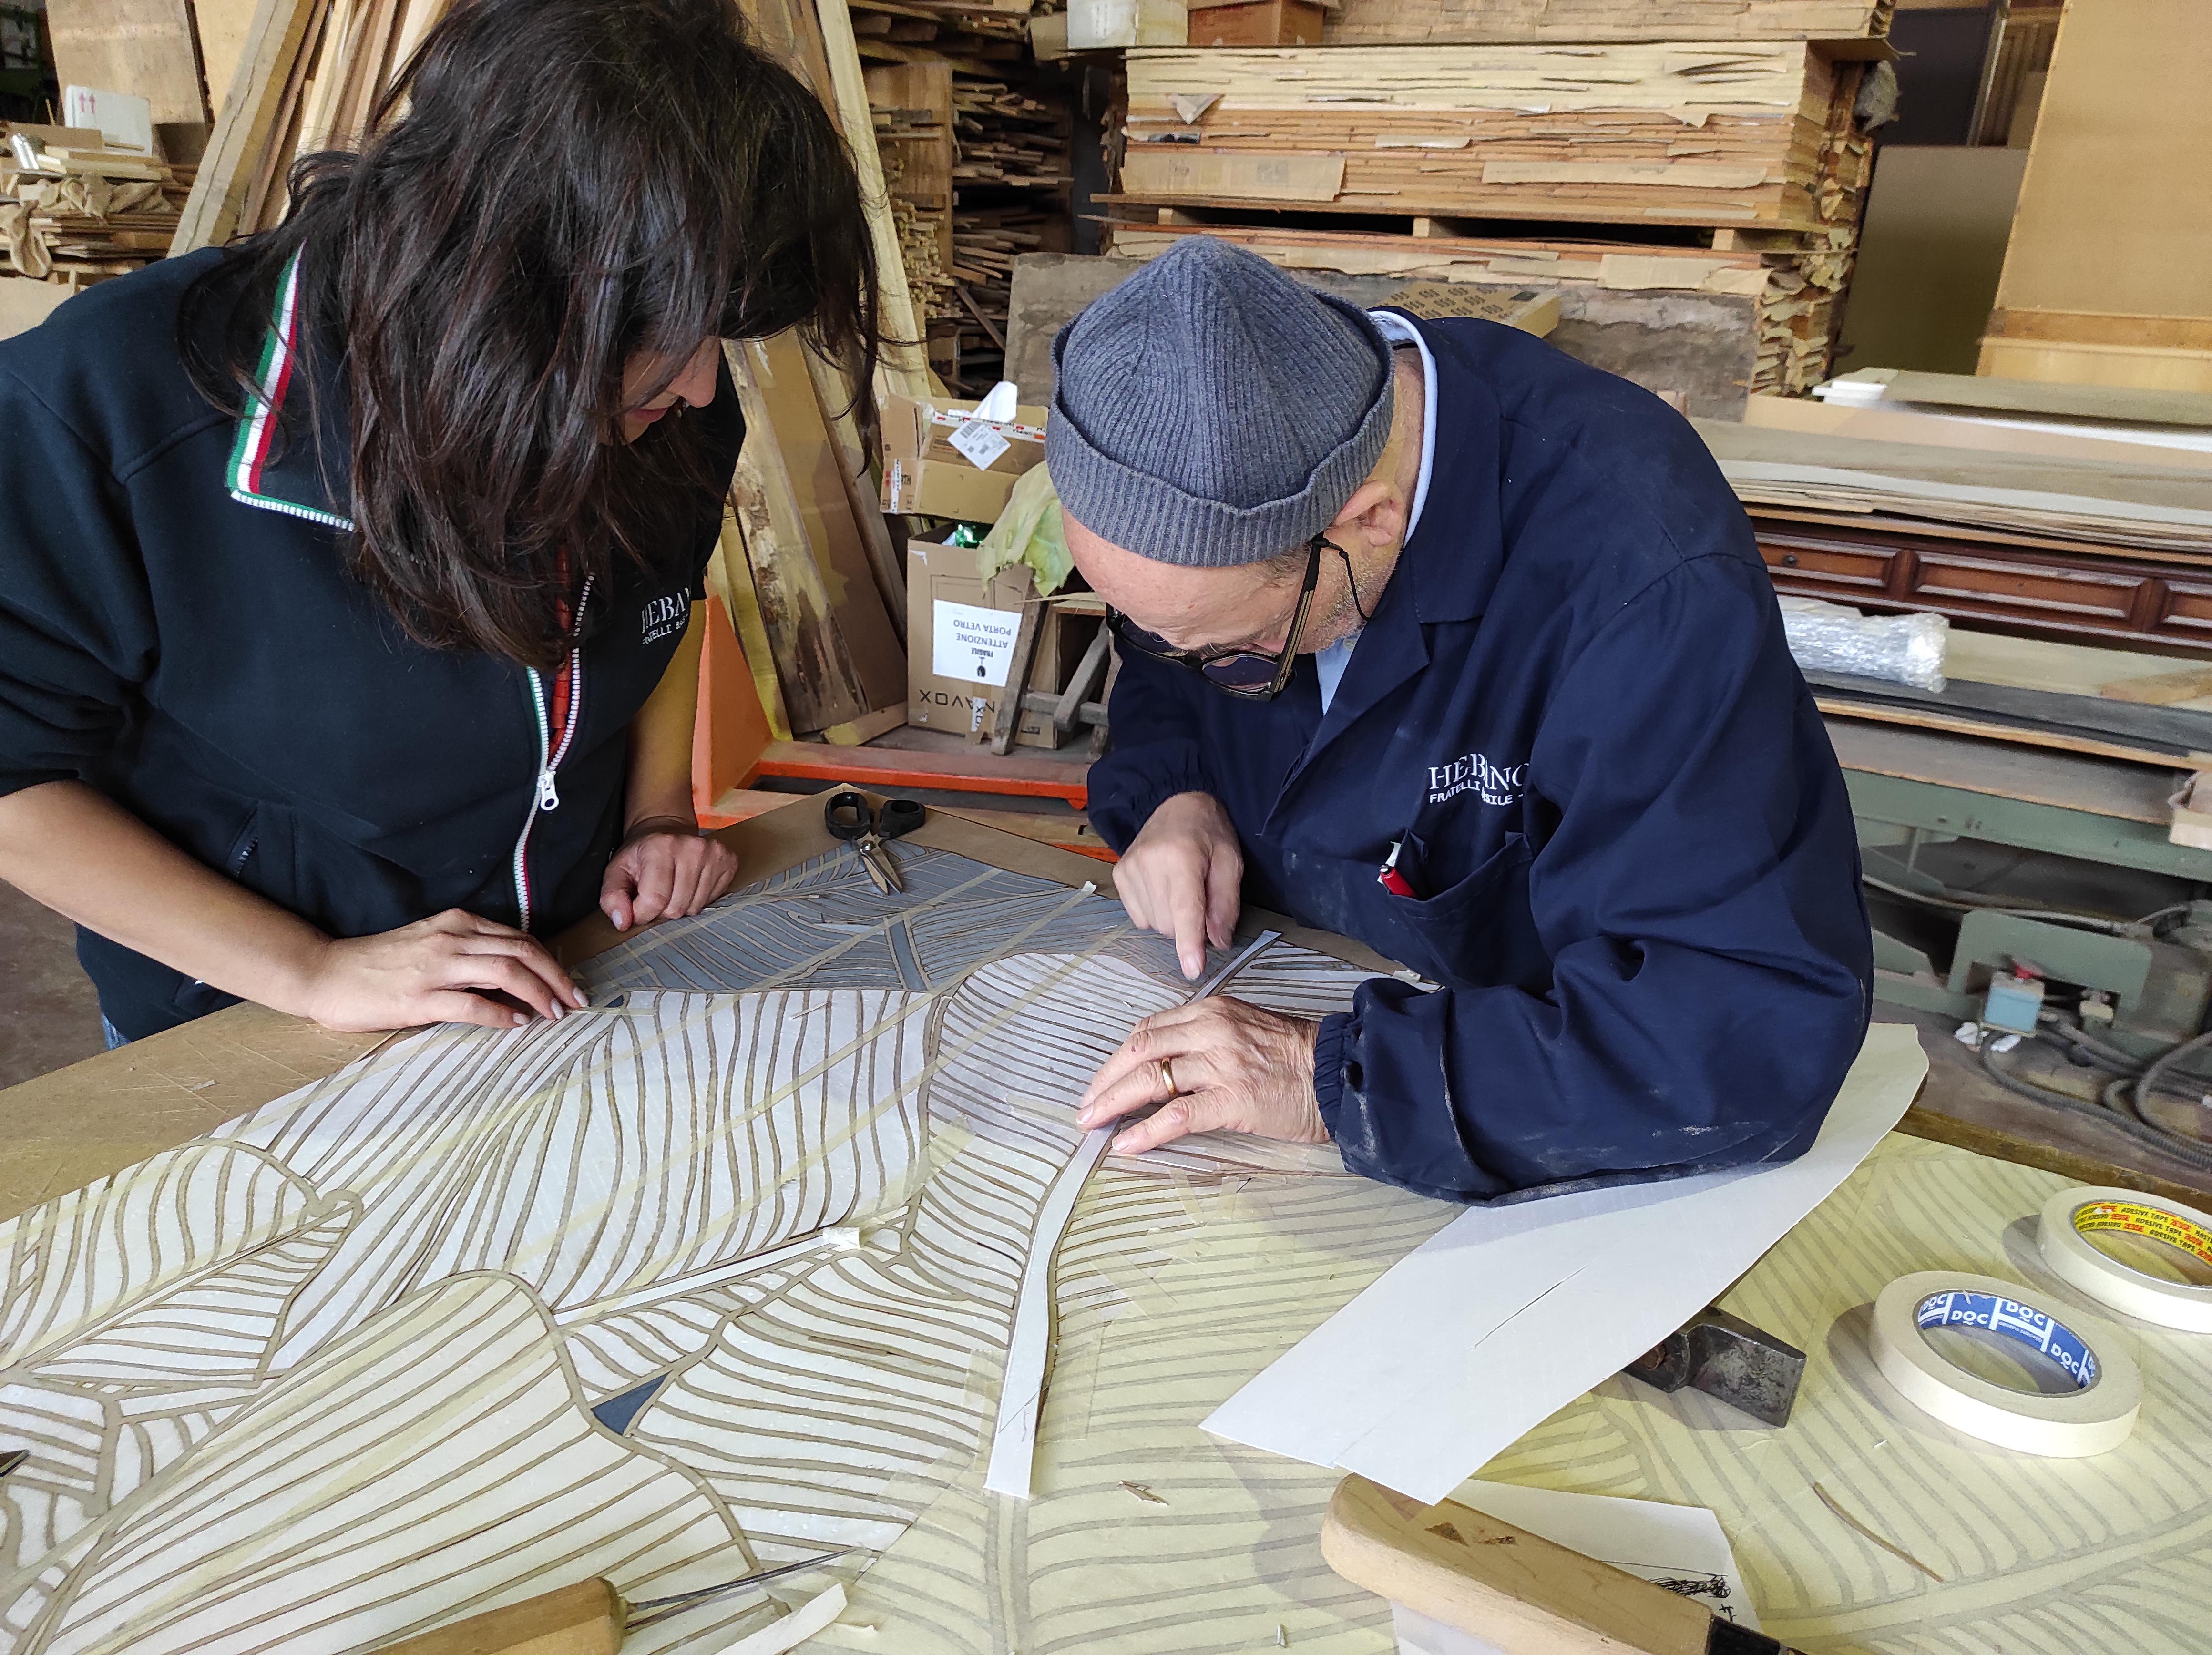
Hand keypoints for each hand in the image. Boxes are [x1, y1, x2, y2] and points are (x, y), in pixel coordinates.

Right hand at [294, 910, 587, 1030]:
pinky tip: (517, 1024)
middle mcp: (451, 939)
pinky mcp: (419, 997)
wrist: (325, 972)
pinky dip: (502, 1014)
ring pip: (506, 972)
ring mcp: (435, 967)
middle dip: (557, 977)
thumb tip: (514, 973)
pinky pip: (473, 1004)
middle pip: (523, 951)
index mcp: (457, 923)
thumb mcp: (430, 943)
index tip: (569, 983)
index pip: (520, 938)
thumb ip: (469, 951)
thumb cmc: (378, 963)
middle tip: (577, 1001)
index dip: (551, 961)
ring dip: (539, 994)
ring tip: (556, 1014)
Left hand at [600, 816, 739, 930]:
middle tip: (657, 894)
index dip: (642, 913)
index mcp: (659, 847)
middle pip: (676, 908)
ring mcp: (714, 853)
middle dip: (662, 911)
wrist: (666, 830)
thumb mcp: (616, 873)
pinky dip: (699, 900)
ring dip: (681, 906)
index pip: (654, 900)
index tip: (637, 906)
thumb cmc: (640, 856)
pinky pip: (713, 901)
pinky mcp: (729, 860)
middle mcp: (691, 847)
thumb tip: (622, 922)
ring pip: (695, 908)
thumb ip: (611, 898)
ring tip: (673, 889)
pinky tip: (690, 885)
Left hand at [1075, 996, 1326, 1155]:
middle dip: (1104, 1081)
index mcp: (1211, 1011)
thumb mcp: (1245, 1030)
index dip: (1118, 1058)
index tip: (1102, 1080)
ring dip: (1114, 1104)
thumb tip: (1166, 1066)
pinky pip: (1177, 1115)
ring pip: (1152, 1079)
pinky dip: (1146, 1131)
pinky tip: (1127, 1144)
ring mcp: (1221, 1063)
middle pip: (1140, 1051)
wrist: (1339, 1073)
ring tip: (1093, 1124)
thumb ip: (1205, 1038)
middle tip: (1085, 1106)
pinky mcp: (1233, 1098)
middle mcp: (1211, 1030)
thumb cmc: (1295, 1057)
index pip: (1149, 1030)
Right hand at [1113, 791, 1241, 979]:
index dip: (1190, 943)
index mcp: (1182, 857)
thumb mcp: (1231, 862)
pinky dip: (1155, 911)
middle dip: (1188, 925)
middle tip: (1201, 897)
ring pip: (1153, 924)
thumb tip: (1219, 942)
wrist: (1177, 802)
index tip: (1193, 970)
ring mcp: (1129, 869)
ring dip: (1172, 918)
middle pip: (1170, 925)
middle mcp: (1149, 863)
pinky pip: (1139, 916)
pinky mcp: (1119, 875)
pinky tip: (1163, 888)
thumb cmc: (1208, 832)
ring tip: (1180, 887)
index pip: (1185, 910)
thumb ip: (1226, 903)